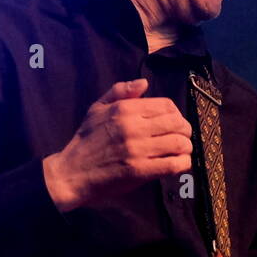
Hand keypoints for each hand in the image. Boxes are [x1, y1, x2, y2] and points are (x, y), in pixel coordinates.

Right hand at [42, 78, 192, 212]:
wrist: (71, 173)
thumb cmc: (85, 141)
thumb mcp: (96, 109)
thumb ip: (119, 91)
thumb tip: (144, 83)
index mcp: (124, 110)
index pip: (166, 105)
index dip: (176, 114)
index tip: (174, 122)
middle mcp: (133, 127)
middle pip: (177, 123)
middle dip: (185, 130)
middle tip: (182, 137)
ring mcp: (137, 149)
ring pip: (179, 143)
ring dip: (185, 148)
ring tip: (181, 151)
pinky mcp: (140, 170)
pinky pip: (173, 164)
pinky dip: (182, 163)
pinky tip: (178, 164)